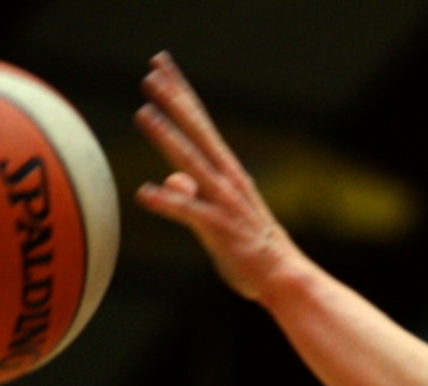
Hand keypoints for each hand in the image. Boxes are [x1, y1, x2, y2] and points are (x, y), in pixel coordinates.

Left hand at [134, 52, 306, 301]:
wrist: (284, 278)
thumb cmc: (251, 249)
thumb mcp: (218, 217)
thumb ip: (191, 195)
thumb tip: (169, 178)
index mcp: (228, 172)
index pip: (200, 123)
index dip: (180, 93)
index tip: (161, 66)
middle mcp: (227, 179)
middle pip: (197, 131)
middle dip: (175, 100)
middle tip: (152, 72)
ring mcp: (224, 203)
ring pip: (192, 163)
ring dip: (168, 138)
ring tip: (144, 113)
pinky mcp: (220, 230)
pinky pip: (190, 213)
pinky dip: (168, 203)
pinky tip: (144, 194)